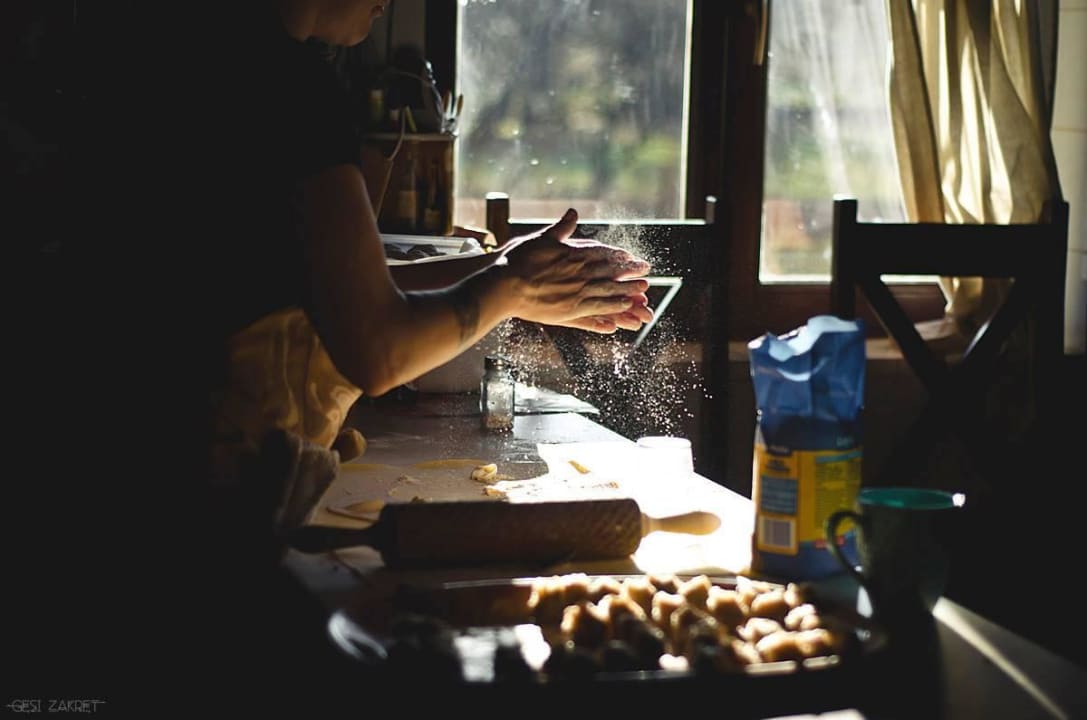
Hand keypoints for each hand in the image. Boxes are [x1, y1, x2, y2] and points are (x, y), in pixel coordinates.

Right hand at [497, 209, 652, 332]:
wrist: (504, 284)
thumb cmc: (518, 260)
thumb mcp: (542, 238)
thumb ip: (561, 227)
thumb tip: (573, 212)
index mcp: (574, 253)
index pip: (602, 253)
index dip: (618, 255)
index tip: (630, 257)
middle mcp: (580, 271)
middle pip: (611, 271)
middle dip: (629, 272)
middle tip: (646, 272)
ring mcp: (577, 291)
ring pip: (609, 289)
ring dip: (627, 289)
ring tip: (642, 291)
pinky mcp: (571, 308)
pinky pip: (599, 307)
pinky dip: (613, 306)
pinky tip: (624, 306)